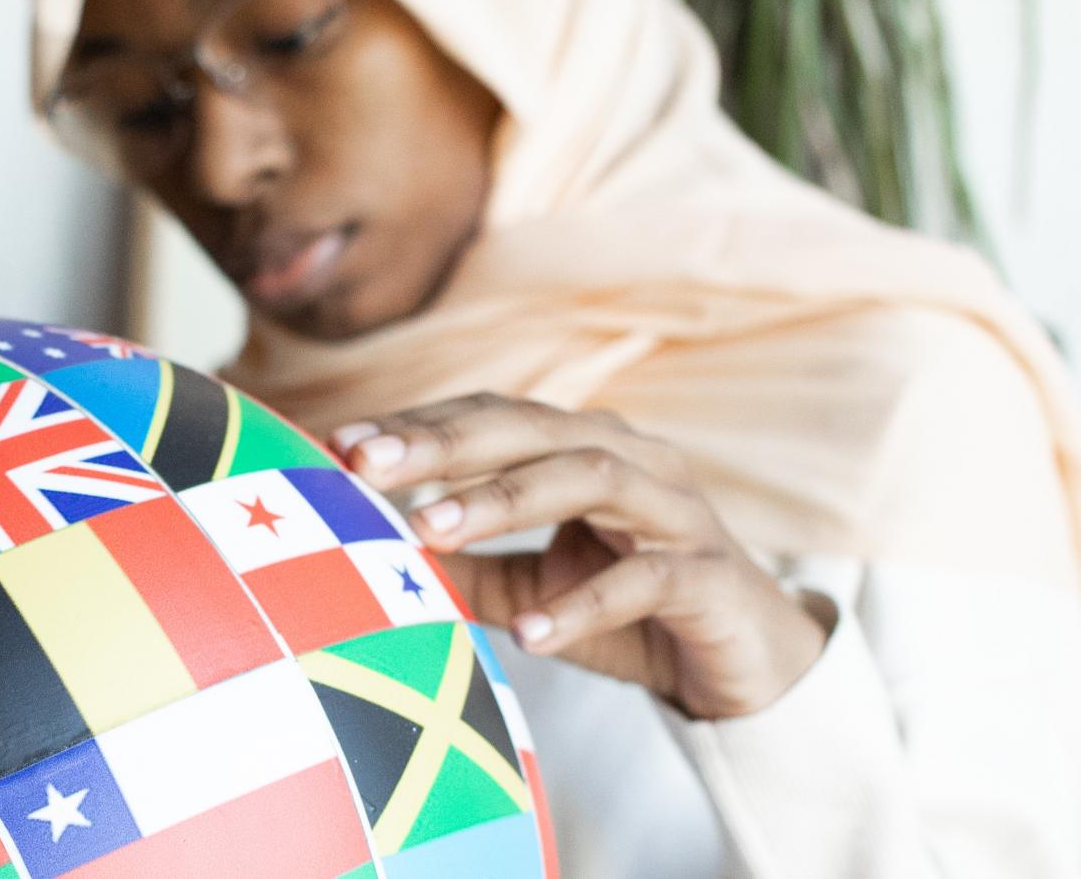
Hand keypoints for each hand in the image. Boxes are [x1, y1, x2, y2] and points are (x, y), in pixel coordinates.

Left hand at [331, 393, 827, 719]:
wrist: (748, 668)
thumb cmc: (631, 614)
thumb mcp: (535, 587)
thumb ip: (469, 568)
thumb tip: (377, 558)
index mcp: (583, 448)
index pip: (490, 417)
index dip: (417, 426)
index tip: (338, 443)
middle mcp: (633, 459)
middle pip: (530, 428)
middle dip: (442, 442)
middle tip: (364, 464)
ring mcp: (677, 511)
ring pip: (588, 479)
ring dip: (502, 501)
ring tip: (427, 532)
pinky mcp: (712, 576)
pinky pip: (646, 580)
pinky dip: (582, 603)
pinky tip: (527, 632)